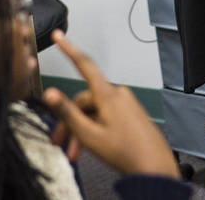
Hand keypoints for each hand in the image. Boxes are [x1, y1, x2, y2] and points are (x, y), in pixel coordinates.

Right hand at [42, 31, 179, 177]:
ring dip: (82, 129)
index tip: (58, 36)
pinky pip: (106, 116)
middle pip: (84, 100)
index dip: (69, 49)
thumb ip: (67, 113)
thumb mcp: (89, 135)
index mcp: (108, 95)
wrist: (154, 168)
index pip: (84, 64)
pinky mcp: (130, 114)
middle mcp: (118, 95)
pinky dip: (95, 129)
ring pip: (94, 111)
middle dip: (70, 120)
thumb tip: (50, 93)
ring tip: (75, 153)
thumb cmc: (126, 152)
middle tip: (59, 141)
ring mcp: (126, 104)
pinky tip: (91, 147)